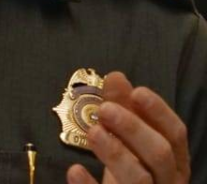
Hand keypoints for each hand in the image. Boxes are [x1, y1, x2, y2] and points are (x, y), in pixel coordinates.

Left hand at [67, 72, 189, 183]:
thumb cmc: (131, 171)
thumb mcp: (130, 142)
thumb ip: (124, 110)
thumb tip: (116, 77)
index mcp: (174, 162)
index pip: (176, 134)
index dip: (159, 112)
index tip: (137, 92)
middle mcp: (167, 181)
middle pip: (160, 154)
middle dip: (134, 129)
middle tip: (105, 110)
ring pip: (140, 178)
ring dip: (116, 153)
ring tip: (93, 131)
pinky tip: (74, 170)